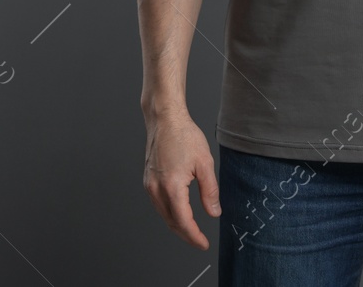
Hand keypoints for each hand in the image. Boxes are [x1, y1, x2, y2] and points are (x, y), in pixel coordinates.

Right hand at [142, 110, 220, 248]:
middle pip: (171, 221)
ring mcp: (149, 185)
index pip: (183, 221)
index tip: (204, 243)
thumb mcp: (205, 163)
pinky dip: (170, 213)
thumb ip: (210, 191)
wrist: (165, 119)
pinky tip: (179, 213)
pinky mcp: (148, 180)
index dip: (194, 236)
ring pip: (163, 214)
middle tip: (200, 241)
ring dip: (177, 225)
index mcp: (172, 186)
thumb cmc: (184, 136)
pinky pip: (158, 204)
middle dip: (186, 234)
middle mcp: (156, 188)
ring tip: (192, 231)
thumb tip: (214, 213)